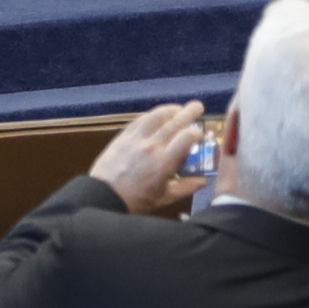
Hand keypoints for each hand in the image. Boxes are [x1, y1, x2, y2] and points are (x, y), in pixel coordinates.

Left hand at [92, 99, 206, 215]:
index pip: (186, 137)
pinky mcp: (123, 136)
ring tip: (178, 109)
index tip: (200, 134)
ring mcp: (136, 139)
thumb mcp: (165, 198)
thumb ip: (187, 187)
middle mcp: (152, 146)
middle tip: (198, 107)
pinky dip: (151, 115)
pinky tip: (157, 116)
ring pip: (156, 116)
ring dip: (170, 109)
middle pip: (174, 121)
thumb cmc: (135, 200)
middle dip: (189, 112)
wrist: (104, 196)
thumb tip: (204, 180)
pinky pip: (140, 120)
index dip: (197, 132)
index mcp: (164, 162)